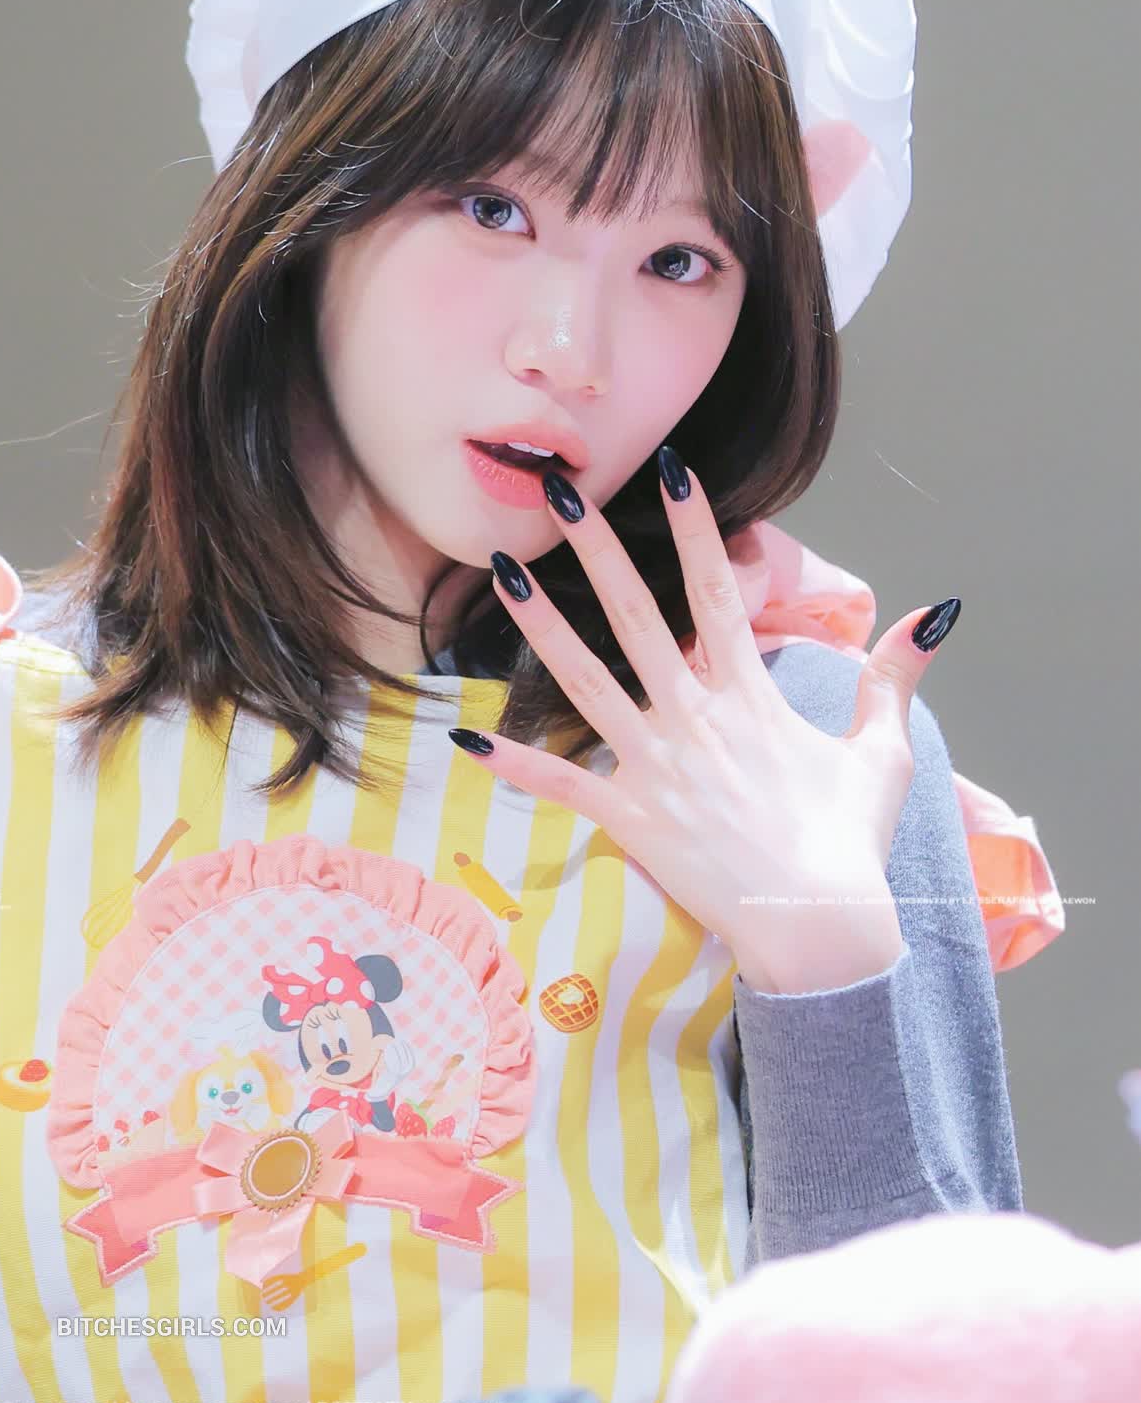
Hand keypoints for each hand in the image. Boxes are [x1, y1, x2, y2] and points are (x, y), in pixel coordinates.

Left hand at [448, 448, 960, 977]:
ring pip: (588, 680)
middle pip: (638, 615)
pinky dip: (515, 762)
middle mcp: (697, 719)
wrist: (822, 930)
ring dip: (542, 624)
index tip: (672, 471)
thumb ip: (894, 677)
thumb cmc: (851, 842)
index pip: (720, 591)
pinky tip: (466, 738)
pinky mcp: (632, 818)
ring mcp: (658, 766)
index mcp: (751, 696)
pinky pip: (564, 783)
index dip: (696, 528)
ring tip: (502, 570)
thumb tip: (936, 613)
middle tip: (560, 491)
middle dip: (597, 548)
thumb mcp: (883, 752)